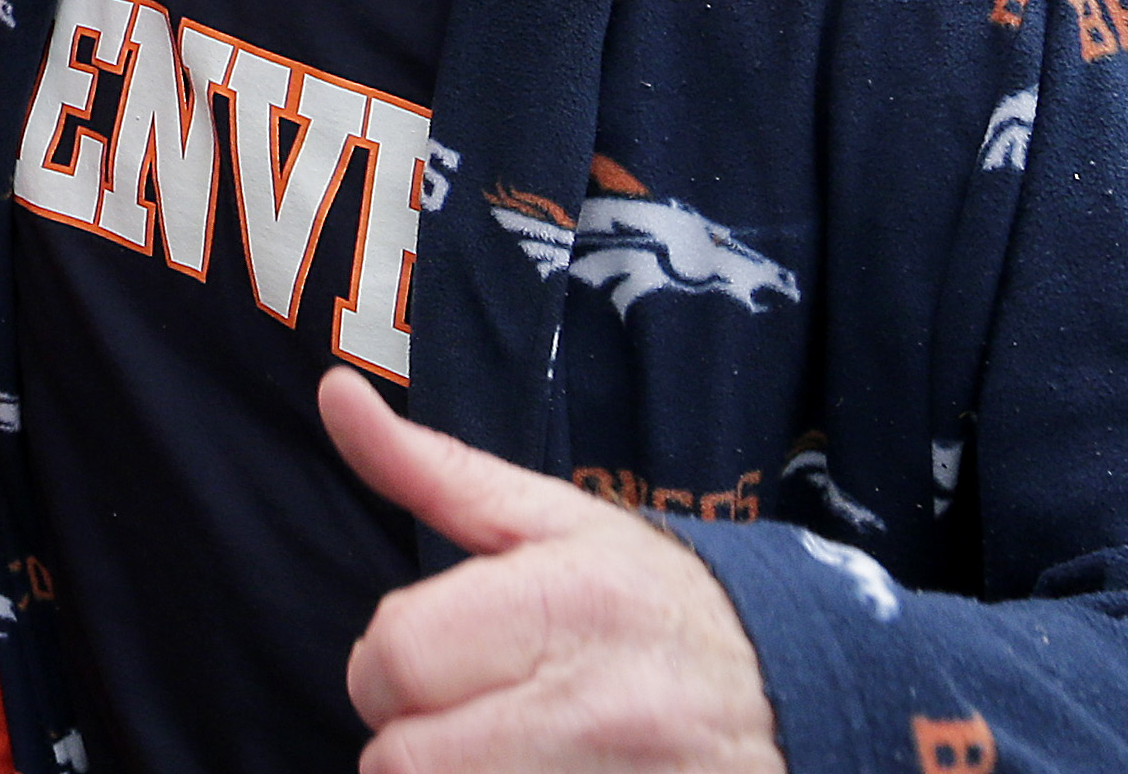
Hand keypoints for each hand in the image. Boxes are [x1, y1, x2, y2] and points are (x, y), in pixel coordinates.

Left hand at [320, 369, 780, 773]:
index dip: (381, 669)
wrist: (794, 694)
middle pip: (405, 762)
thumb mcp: (549, 520)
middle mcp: (598, 708)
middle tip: (457, 717)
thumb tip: (333, 391)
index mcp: (565, 604)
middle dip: (407, 742)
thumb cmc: (645, 599)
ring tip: (496, 750)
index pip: (395, 661)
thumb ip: (430, 469)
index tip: (420, 664)